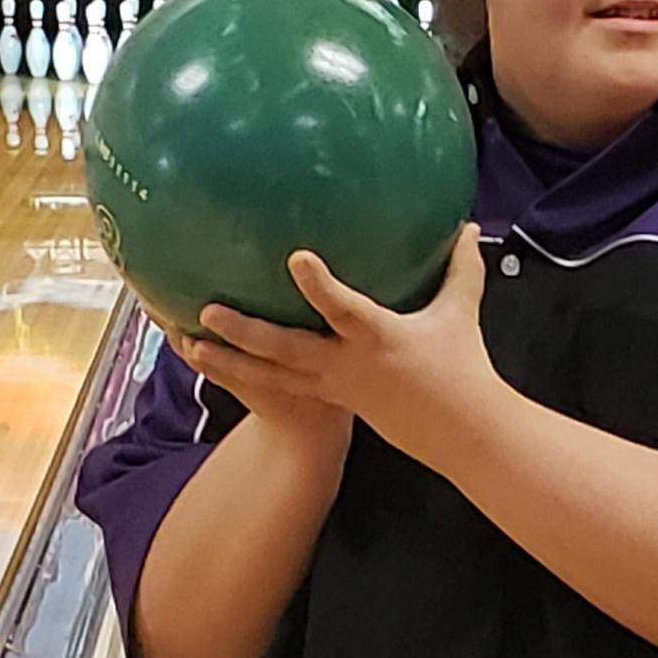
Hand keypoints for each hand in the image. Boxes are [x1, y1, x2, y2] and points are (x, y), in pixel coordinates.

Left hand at [177, 223, 502, 475]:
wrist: (457, 432)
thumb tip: (467, 225)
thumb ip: (461, 267)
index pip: (345, 311)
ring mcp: (334, 386)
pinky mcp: (328, 398)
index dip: (320, 287)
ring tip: (190, 344)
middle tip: (210, 310)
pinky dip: (245, 373)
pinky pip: (278, 385)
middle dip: (247, 331)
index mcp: (379, 338)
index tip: (297, 260)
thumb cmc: (461, 368)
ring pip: (271, 376)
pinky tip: (216, 359)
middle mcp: (348, 364)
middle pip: (288, 351)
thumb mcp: (461, 313)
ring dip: (229, 361)